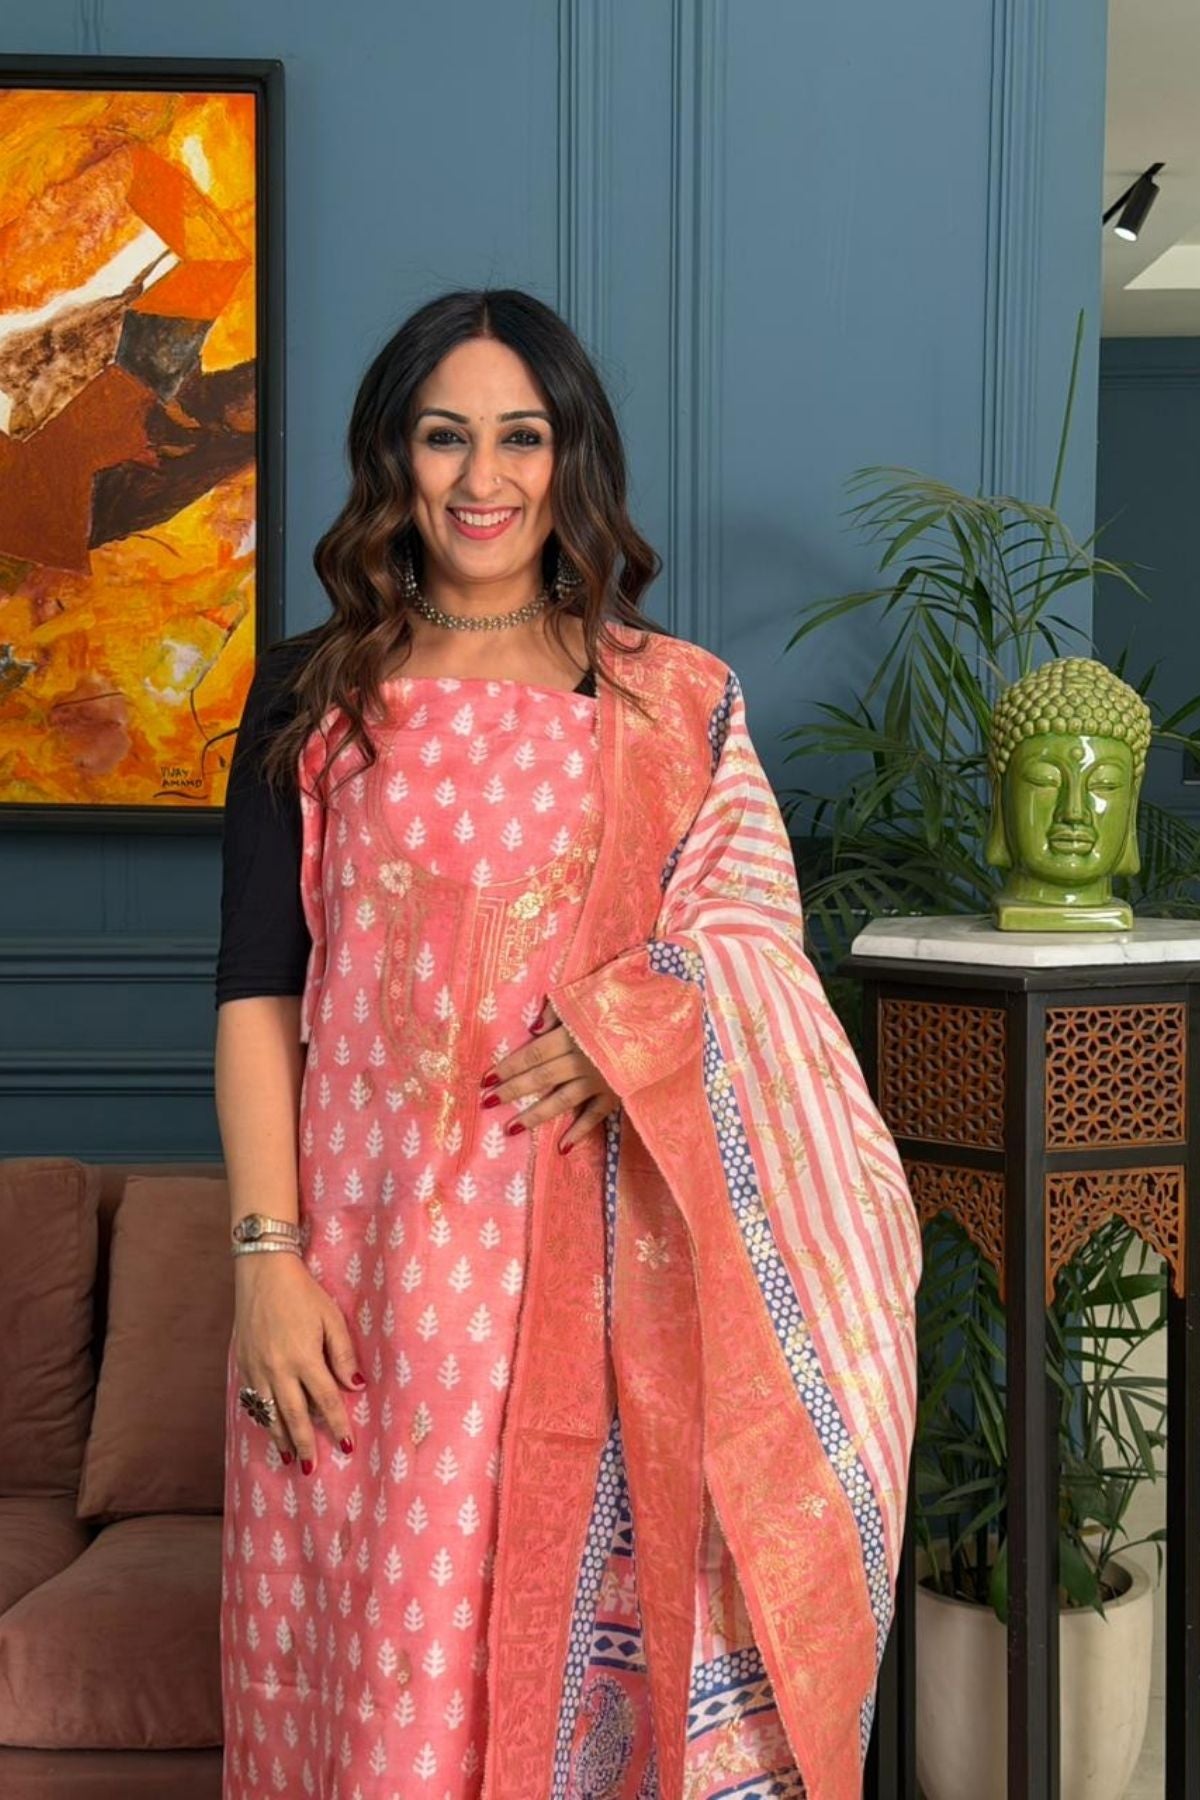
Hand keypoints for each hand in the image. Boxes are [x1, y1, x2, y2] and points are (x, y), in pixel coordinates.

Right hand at [233, 1252, 366, 1471]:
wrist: (262, 1272)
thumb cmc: (303, 1292)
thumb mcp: (331, 1318)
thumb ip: (343, 1354)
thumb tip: (356, 1386)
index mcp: (304, 1357)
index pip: (325, 1401)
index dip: (337, 1425)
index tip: (347, 1445)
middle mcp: (278, 1368)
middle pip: (294, 1416)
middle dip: (306, 1444)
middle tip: (312, 1468)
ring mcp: (257, 1368)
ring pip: (270, 1413)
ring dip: (280, 1438)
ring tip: (291, 1458)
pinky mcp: (244, 1363)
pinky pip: (253, 1399)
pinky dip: (263, 1417)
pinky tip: (269, 1428)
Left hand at [485, 1000, 618, 1150]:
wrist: (668, 1018)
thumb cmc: (626, 1001)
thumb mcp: (591, 994)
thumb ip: (558, 1011)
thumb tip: (532, 1030)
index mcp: (574, 1034)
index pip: (533, 1053)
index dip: (509, 1065)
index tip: (487, 1077)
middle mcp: (584, 1059)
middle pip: (541, 1077)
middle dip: (513, 1090)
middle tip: (488, 1103)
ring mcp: (601, 1080)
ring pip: (562, 1100)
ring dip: (535, 1115)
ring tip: (511, 1129)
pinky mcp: (619, 1093)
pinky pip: (596, 1115)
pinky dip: (579, 1131)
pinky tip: (562, 1147)